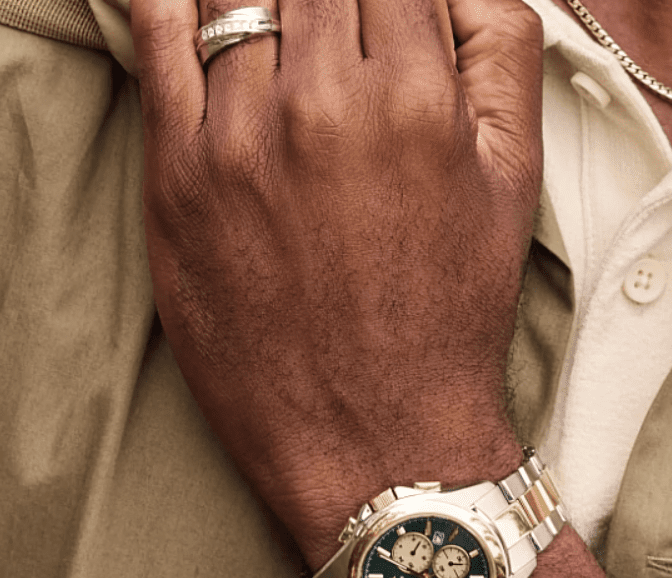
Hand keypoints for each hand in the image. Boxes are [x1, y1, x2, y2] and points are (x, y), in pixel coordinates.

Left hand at [130, 0, 542, 563]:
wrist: (380, 440)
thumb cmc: (448, 322)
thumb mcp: (514, 186)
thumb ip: (501, 52)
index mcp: (415, 99)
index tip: (382, 26)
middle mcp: (321, 104)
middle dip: (330, 3)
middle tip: (333, 44)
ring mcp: (237, 139)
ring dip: (264, 7)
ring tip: (284, 50)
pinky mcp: (176, 180)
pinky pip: (157, 38)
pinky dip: (178, 8)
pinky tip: (203, 21)